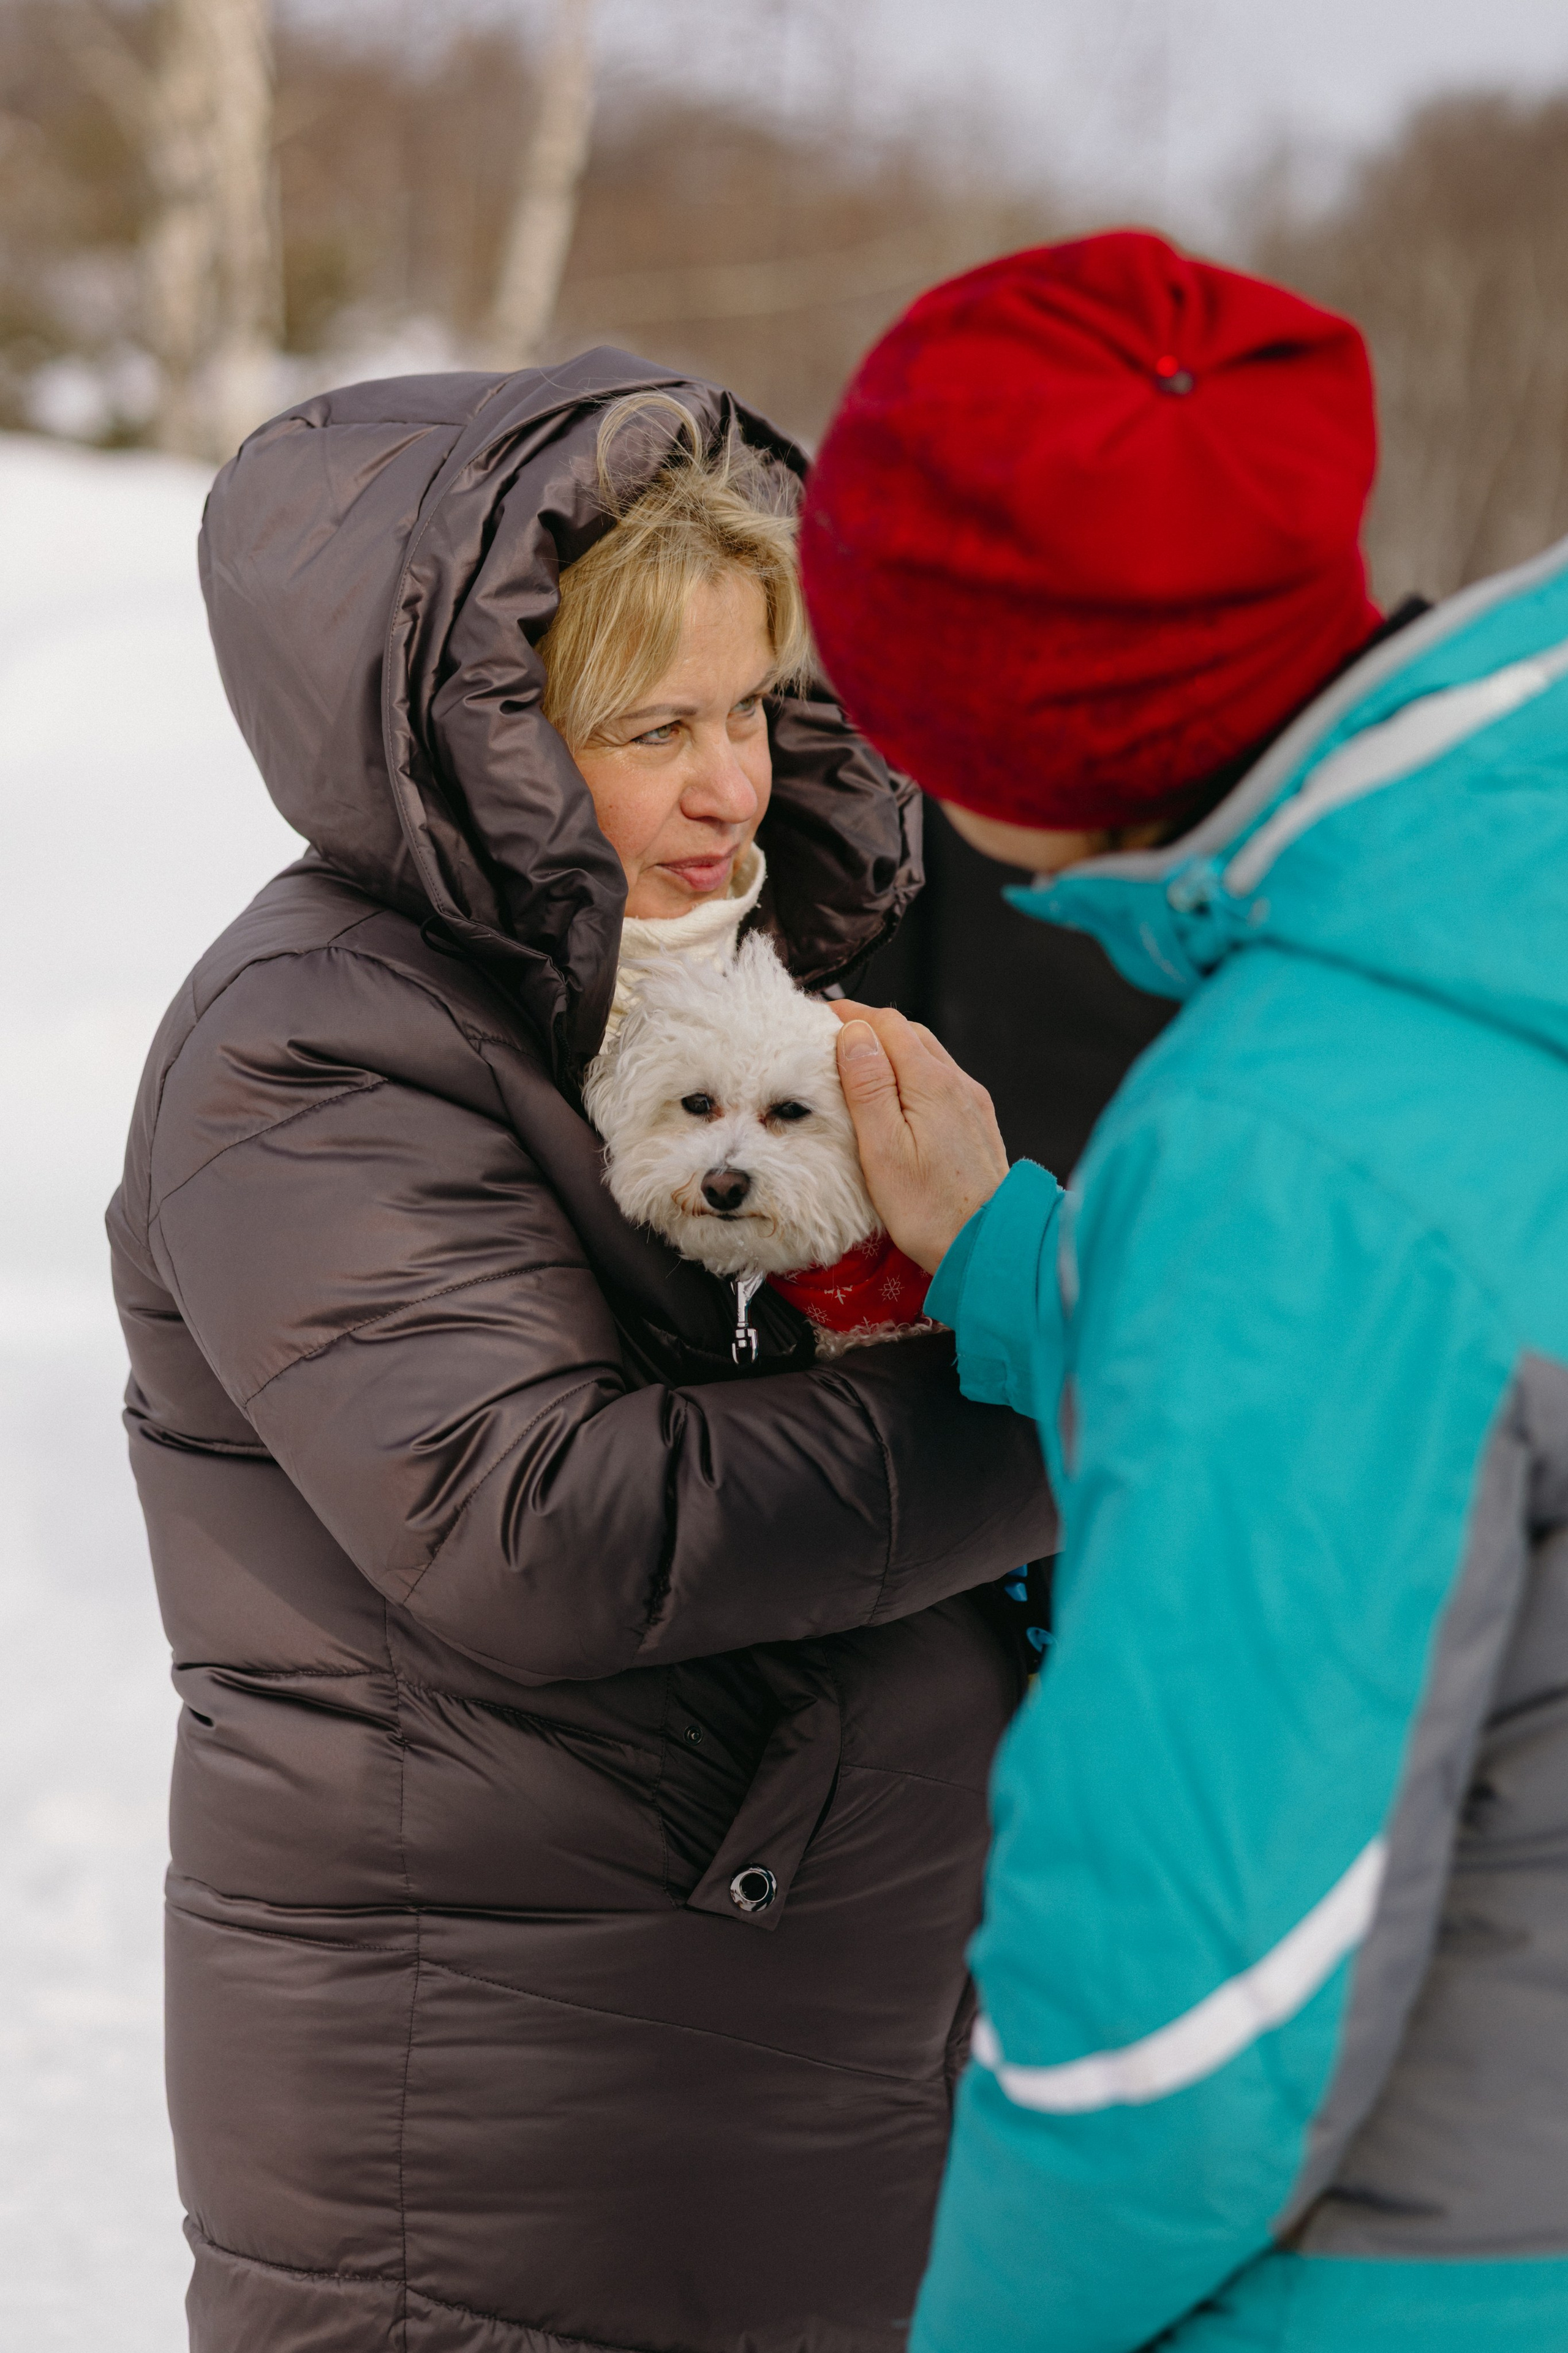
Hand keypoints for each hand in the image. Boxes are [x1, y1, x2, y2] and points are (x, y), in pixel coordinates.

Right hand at [833, 1004, 1009, 1273]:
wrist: (989, 1244)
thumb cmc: (930, 1210)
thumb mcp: (883, 1149)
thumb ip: (868, 1087)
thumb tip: (854, 1033)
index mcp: (930, 1083)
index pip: (888, 1024)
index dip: (851, 1015)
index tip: (818, 1018)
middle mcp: (957, 1084)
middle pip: (910, 1033)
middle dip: (870, 1028)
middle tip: (831, 1039)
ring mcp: (971, 1103)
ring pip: (927, 1056)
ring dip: (892, 1050)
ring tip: (858, 1065)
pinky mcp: (977, 1123)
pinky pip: (941, 1081)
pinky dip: (912, 1074)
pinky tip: (897, 1098)